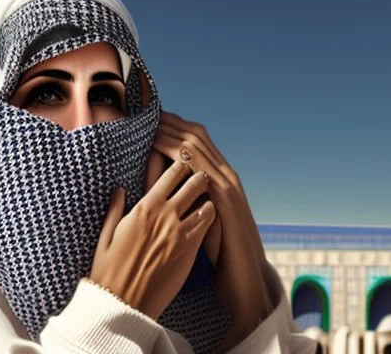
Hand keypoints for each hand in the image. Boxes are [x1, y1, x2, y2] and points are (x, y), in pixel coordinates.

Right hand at [89, 154, 216, 320]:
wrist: (123, 303)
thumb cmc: (109, 271)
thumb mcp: (106, 236)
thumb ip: (115, 209)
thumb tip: (120, 190)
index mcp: (143, 208)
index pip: (170, 174)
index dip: (180, 163)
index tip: (184, 160)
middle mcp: (164, 216)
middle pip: (193, 184)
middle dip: (199, 175)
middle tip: (202, 174)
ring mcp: (180, 233)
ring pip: (206, 203)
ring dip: (208, 197)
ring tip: (209, 196)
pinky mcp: (190, 252)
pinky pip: (209, 226)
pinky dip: (212, 218)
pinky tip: (211, 218)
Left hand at [154, 111, 273, 352]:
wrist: (242, 279)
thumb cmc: (216, 252)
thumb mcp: (195, 217)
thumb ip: (181, 196)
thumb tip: (156, 182)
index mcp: (217, 179)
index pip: (195, 141)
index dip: (173, 126)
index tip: (150, 117)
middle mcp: (225, 176)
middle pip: (197, 135)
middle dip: (172, 121)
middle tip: (147, 111)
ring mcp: (228, 185)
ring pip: (199, 146)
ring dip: (173, 131)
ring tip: (150, 122)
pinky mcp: (227, 198)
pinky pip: (201, 167)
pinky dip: (181, 154)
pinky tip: (163, 146)